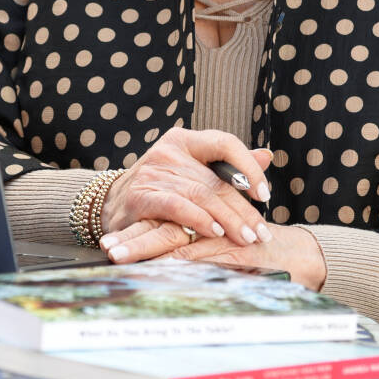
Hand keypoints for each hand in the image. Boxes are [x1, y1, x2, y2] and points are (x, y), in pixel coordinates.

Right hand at [99, 127, 273, 249]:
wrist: (111, 205)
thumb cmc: (160, 189)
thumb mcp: (192, 172)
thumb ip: (228, 166)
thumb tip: (266, 155)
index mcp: (184, 140)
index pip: (225, 144)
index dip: (248, 168)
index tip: (264, 195)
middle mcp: (169, 150)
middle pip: (216, 179)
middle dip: (243, 209)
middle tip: (261, 233)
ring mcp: (153, 171)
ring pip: (202, 195)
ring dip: (228, 220)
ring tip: (246, 238)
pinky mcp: (142, 195)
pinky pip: (177, 206)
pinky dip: (198, 219)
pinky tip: (213, 232)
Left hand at [105, 220, 327, 290]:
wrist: (303, 260)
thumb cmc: (263, 257)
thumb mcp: (230, 251)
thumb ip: (200, 255)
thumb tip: (165, 262)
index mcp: (205, 222)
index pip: (164, 223)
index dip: (136, 232)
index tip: (110, 242)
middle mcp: (208, 227)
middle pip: (163, 229)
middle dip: (133, 240)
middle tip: (106, 248)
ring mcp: (218, 238)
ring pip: (175, 240)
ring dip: (144, 248)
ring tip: (117, 255)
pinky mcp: (230, 252)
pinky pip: (198, 256)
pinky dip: (175, 261)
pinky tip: (152, 267)